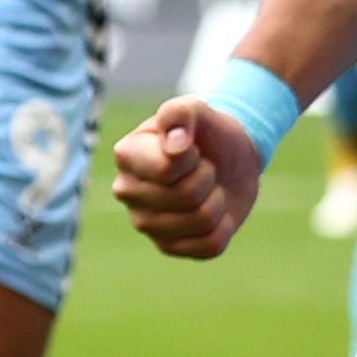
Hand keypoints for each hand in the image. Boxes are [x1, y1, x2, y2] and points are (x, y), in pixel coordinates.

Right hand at [106, 96, 263, 259]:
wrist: (230, 158)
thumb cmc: (207, 132)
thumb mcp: (197, 109)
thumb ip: (181, 113)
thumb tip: (175, 147)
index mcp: (127, 156)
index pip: (167, 171)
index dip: (194, 159)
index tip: (194, 149)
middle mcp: (127, 192)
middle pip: (187, 197)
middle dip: (209, 179)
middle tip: (205, 169)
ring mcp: (145, 224)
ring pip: (201, 222)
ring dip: (218, 202)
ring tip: (209, 189)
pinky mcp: (168, 247)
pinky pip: (209, 246)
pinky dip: (223, 227)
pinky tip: (213, 213)